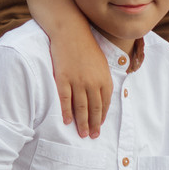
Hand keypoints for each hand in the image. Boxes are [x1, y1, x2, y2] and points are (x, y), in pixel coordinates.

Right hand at [49, 11, 113, 136]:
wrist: (71, 32)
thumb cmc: (87, 46)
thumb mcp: (101, 63)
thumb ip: (102, 79)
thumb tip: (103, 95)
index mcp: (104, 79)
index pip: (105, 103)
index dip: (101, 116)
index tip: (99, 126)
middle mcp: (92, 82)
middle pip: (94, 108)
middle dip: (94, 124)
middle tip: (92, 136)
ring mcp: (78, 81)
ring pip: (81, 107)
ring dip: (82, 123)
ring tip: (82, 134)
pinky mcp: (63, 79)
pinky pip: (66, 99)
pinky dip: (67, 112)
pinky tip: (67, 121)